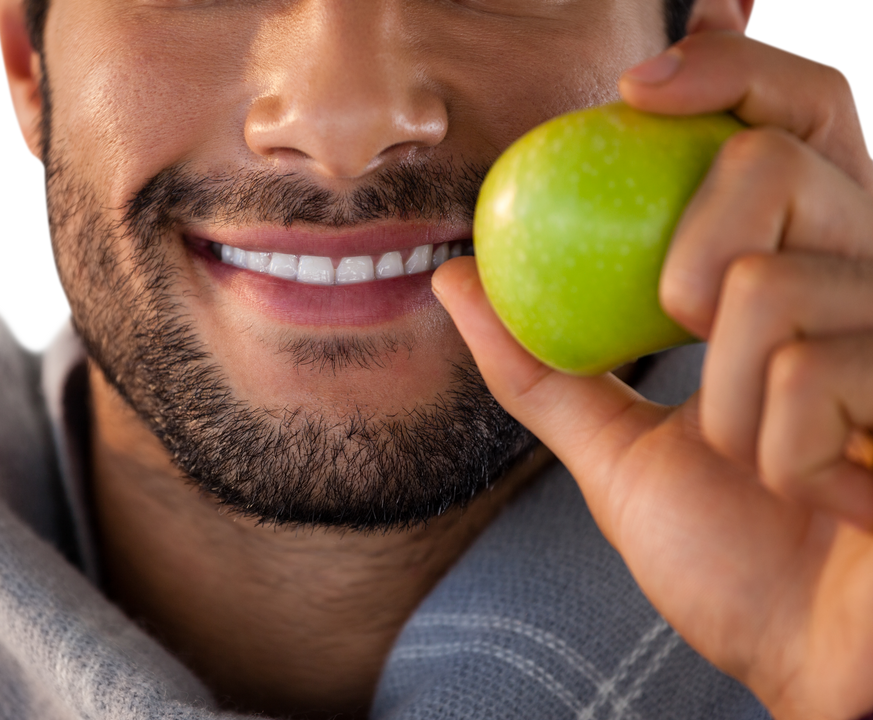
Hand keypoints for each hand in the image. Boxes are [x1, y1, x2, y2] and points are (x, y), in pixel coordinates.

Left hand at [433, 21, 872, 719]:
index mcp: (811, 268)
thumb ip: (541, 362)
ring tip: (761, 459)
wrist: (802, 655)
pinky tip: (821, 494)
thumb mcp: (612, 446)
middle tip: (684, 329)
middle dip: (692, 250)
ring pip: (775, 286)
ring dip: (732, 404)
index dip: (734, 62)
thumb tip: (455, 277)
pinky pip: (813, 373)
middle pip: (779, 158)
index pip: (794, 116)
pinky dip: (780, 453)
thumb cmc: (726, 552)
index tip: (633, 86)